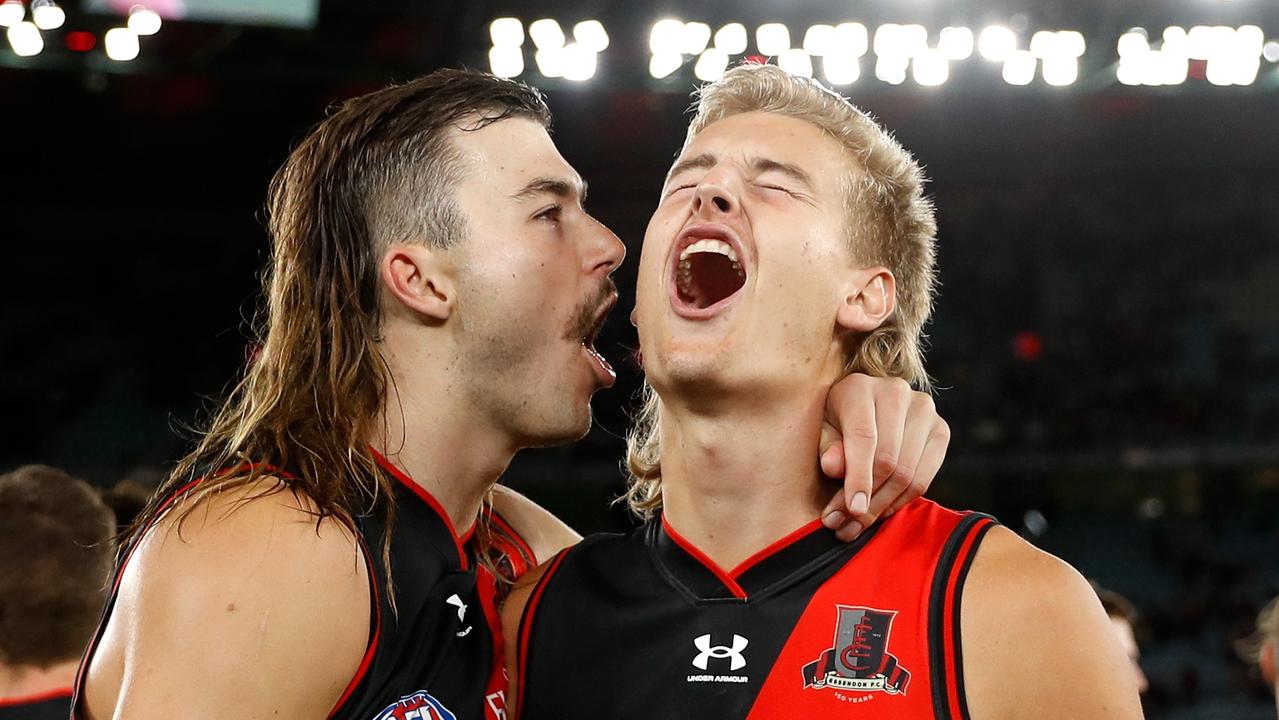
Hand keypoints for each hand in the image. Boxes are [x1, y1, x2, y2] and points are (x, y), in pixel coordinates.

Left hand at [818, 375, 949, 540]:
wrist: (865, 407)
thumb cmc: (835, 422)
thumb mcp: (821, 431)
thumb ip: (827, 448)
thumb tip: (835, 467)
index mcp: (859, 387)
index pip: (864, 437)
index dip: (858, 477)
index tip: (851, 510)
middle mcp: (896, 392)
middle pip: (888, 460)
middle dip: (866, 499)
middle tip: (844, 526)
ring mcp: (923, 410)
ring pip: (908, 473)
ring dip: (882, 506)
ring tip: (856, 525)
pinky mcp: (940, 430)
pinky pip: (924, 478)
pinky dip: (901, 501)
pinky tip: (880, 511)